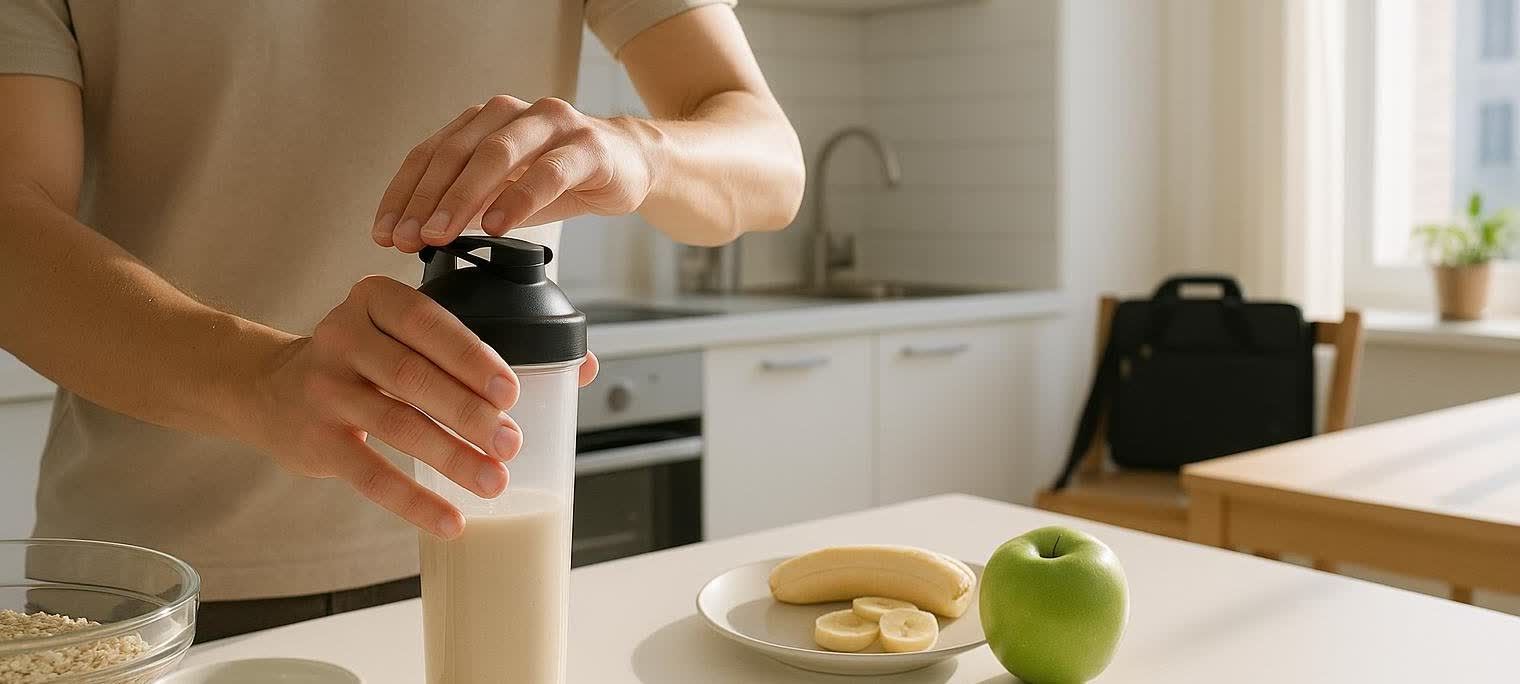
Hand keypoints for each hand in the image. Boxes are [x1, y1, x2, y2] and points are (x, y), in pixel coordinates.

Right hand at [250, 276, 597, 538]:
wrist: (269, 389)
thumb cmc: (367, 358)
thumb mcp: (405, 332)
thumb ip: (480, 345)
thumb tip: (582, 369)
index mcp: (376, 298)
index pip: (430, 323)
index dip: (471, 358)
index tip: (511, 391)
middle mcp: (343, 335)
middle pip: (415, 377)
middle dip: (470, 413)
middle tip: (513, 442)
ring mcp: (324, 387)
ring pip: (397, 424)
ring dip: (451, 457)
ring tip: (494, 482)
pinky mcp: (314, 438)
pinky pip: (370, 473)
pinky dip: (413, 500)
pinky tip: (450, 519)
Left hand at [372, 96, 656, 252]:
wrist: (629, 165)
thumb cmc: (563, 178)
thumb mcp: (505, 194)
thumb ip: (467, 206)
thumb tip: (416, 234)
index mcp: (484, 122)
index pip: (430, 153)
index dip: (403, 194)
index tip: (385, 233)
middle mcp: (512, 114)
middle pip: (458, 152)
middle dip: (427, 198)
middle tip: (407, 238)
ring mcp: (552, 124)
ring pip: (497, 154)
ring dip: (464, 197)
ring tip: (442, 235)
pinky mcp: (587, 146)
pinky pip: (548, 171)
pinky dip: (519, 198)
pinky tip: (499, 226)